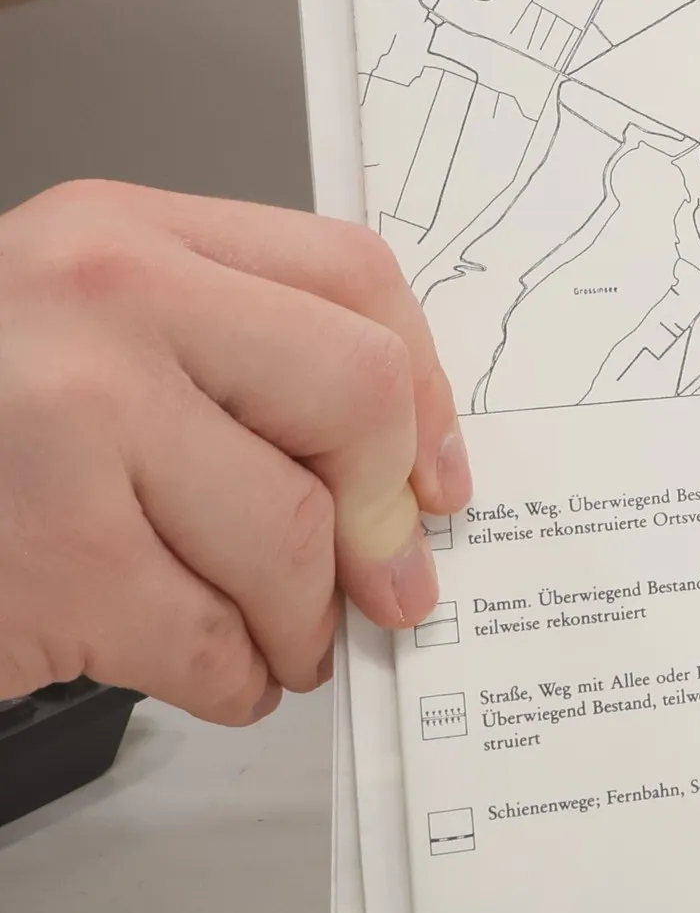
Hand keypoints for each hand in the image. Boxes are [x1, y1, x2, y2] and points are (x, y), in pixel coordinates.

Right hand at [0, 181, 471, 721]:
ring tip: (280, 641)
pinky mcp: (46, 562)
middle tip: (389, 582)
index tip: (439, 475)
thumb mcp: (78, 331)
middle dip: (384, 514)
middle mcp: (104, 304)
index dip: (424, 389)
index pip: (353, 277)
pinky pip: (209, 639)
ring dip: (304, 622)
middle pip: (354, 395)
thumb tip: (398, 472)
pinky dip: (232, 678)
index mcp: (127, 234)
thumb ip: (227, 361)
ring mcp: (67, 427)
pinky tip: (212, 671)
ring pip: (290, 538)